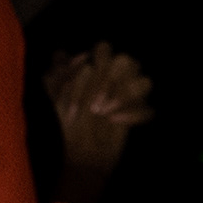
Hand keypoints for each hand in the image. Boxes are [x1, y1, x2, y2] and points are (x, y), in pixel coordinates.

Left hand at [47, 41, 152, 179]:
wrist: (82, 153)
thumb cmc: (69, 120)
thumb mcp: (54, 95)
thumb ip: (57, 72)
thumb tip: (62, 55)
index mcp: (98, 65)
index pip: (104, 48)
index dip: (94, 62)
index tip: (78, 81)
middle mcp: (118, 75)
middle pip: (127, 61)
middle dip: (109, 81)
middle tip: (94, 103)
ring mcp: (131, 93)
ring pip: (145, 81)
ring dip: (125, 95)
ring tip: (104, 113)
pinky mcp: (141, 112)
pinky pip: (148, 108)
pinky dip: (133, 114)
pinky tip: (116, 122)